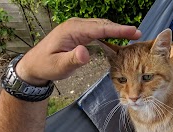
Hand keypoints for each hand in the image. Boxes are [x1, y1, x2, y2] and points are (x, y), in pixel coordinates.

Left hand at [15, 18, 140, 85]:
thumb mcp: (59, 66)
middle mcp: (76, 26)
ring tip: (132, 35)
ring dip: (116, 30)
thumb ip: (72, 59)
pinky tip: (115, 38)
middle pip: (102, 24)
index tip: (133, 31)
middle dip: (121, 28)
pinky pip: (96, 31)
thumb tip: (86, 52)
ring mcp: (77, 29)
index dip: (118, 30)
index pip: (99, 28)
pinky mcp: (78, 34)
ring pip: (100, 26)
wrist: (34, 65)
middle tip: (138, 34)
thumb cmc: (46, 66)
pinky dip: (108, 33)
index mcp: (72, 30)